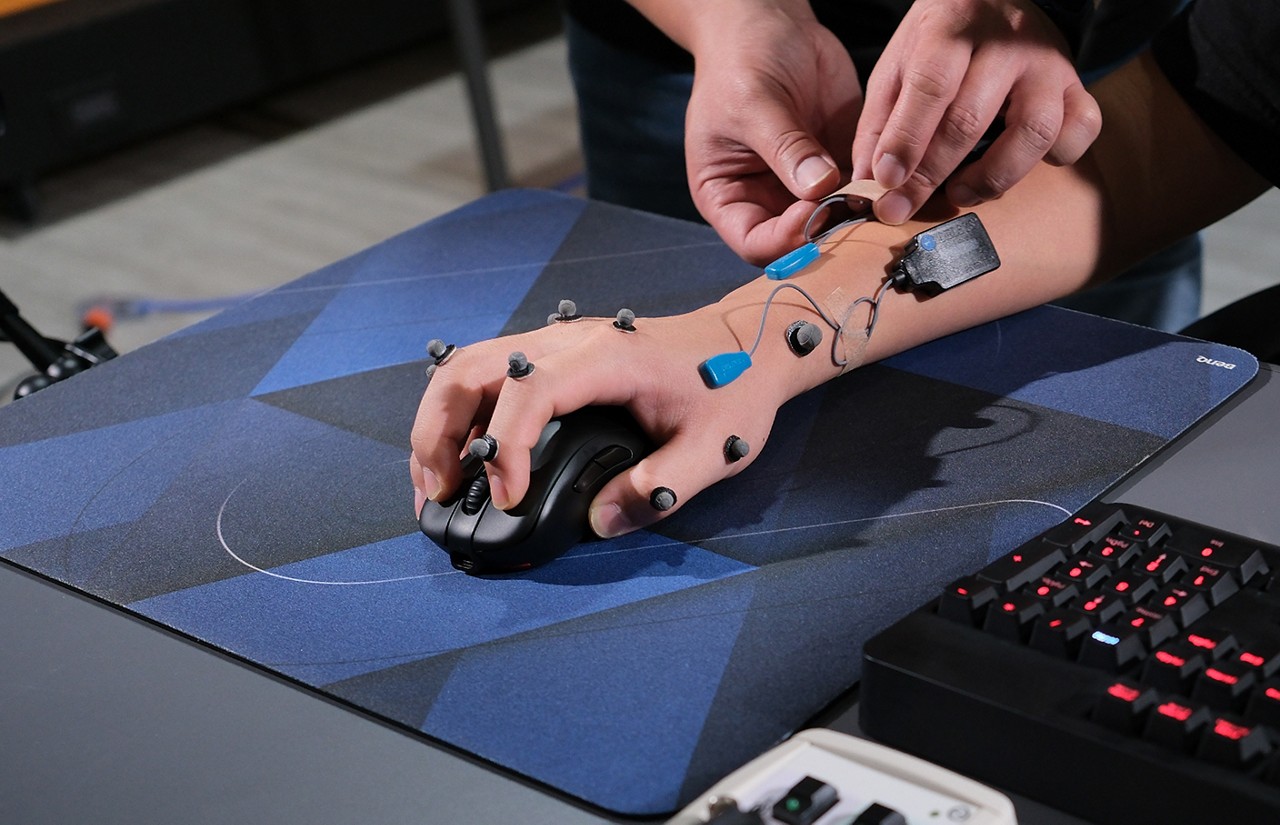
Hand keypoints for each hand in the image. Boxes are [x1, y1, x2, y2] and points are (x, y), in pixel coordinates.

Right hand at [409, 309, 790, 538]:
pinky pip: (484, 377)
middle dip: (439, 434)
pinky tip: (462, 462)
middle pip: (469, 370)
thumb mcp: (711, 449)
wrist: (746, 341)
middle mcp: (565, 341)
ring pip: (464, 370)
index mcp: (604, 358)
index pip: (527, 391)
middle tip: (438, 496)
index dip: (505, 448)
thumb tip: (598, 522)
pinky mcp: (549, 357)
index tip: (507, 498)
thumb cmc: (731, 387)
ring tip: (436, 486)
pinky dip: (458, 418)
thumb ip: (658, 489)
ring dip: (438, 426)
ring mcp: (552, 344)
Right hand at [682, 3, 862, 264]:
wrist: (768, 23)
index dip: (784, 238)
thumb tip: (820, 187)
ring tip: (881, 198)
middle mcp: (766, 199)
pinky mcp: (838, 164)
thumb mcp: (753, 103)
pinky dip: (878, 190)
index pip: (755, 242)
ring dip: (859, 215)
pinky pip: (860, 190)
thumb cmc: (739, 60)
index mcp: (728, 197)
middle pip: (799, 241)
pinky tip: (895, 180)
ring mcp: (804, 186)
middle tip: (857, 212)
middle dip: (828, 233)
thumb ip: (785, 148)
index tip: (811, 211)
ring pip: (834, 221)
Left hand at [852, 0, 1101, 223]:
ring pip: (1034, 131)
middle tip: (903, 207)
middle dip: (931, 174)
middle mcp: (1005, 42)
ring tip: (960, 192)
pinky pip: (1081, 129)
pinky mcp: (1075, 84)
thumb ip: (879, 124)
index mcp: (951, 29)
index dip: (906, 141)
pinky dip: (1056, 157)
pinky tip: (1020, 165)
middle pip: (971, 118)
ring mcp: (1046, 63)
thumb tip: (868, 183)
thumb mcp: (897, 67)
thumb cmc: (939, 43)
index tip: (886, 183)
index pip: (930, 87)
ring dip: (992, 177)